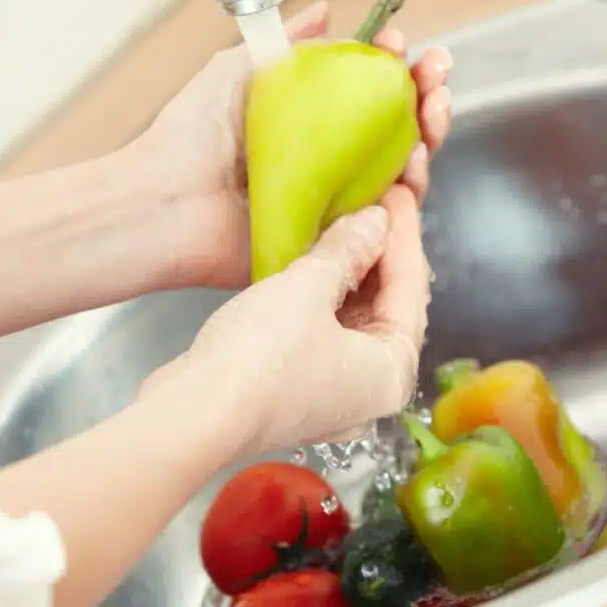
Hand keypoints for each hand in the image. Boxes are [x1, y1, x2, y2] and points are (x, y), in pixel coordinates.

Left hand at [136, 0, 452, 289]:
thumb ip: (285, 45)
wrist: (164, 204)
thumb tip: (324, 14)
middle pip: (395, 131)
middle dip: (425, 96)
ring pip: (400, 173)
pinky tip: (415, 161)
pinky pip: (383, 222)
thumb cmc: (188, 139)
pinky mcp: (331, 241)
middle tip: (435, 74)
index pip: (368, 93)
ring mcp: (332, 203)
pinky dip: (409, 194)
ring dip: (428, 136)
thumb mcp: (236, 70)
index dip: (392, 67)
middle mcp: (326, 163)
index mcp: (308, 123)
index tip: (400, 45)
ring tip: (432, 110)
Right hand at [141, 185, 428, 456]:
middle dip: (381, 254)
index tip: (397, 192)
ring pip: (356, 321)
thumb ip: (348, 251)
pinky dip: (327, 299)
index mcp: (393, 372)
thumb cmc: (259, 357)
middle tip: (375, 203)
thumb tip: (374, 222)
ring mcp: (336, 397)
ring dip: (352, 274)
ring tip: (347, 224)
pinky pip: (328, 335)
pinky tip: (317, 262)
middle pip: (389, 307)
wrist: (194, 414)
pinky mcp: (300, 393)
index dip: (403, 233)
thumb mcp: (308, 288)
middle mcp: (373, 391)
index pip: (412, 288)